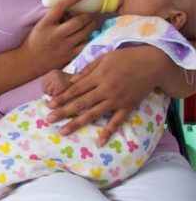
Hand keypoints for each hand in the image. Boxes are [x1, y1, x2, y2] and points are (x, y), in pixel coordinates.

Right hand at [19, 0, 95, 72]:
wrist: (30, 61)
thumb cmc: (36, 40)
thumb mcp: (41, 25)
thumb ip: (55, 17)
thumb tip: (72, 9)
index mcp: (45, 24)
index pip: (60, 6)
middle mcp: (55, 34)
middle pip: (78, 21)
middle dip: (88, 16)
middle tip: (90, 14)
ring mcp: (64, 46)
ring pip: (85, 33)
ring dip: (92, 25)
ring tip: (92, 23)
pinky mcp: (69, 56)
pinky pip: (86, 45)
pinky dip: (91, 39)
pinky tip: (92, 36)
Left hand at [46, 46, 166, 144]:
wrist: (153, 64)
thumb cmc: (126, 58)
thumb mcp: (104, 58)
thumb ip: (87, 70)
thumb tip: (72, 81)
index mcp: (98, 77)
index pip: (75, 90)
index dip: (61, 97)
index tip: (49, 104)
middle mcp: (105, 90)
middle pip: (80, 103)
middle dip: (63, 112)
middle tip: (48, 119)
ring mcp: (117, 100)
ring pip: (94, 114)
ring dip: (77, 123)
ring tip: (63, 131)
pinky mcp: (128, 107)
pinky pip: (116, 122)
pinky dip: (108, 132)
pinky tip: (99, 142)